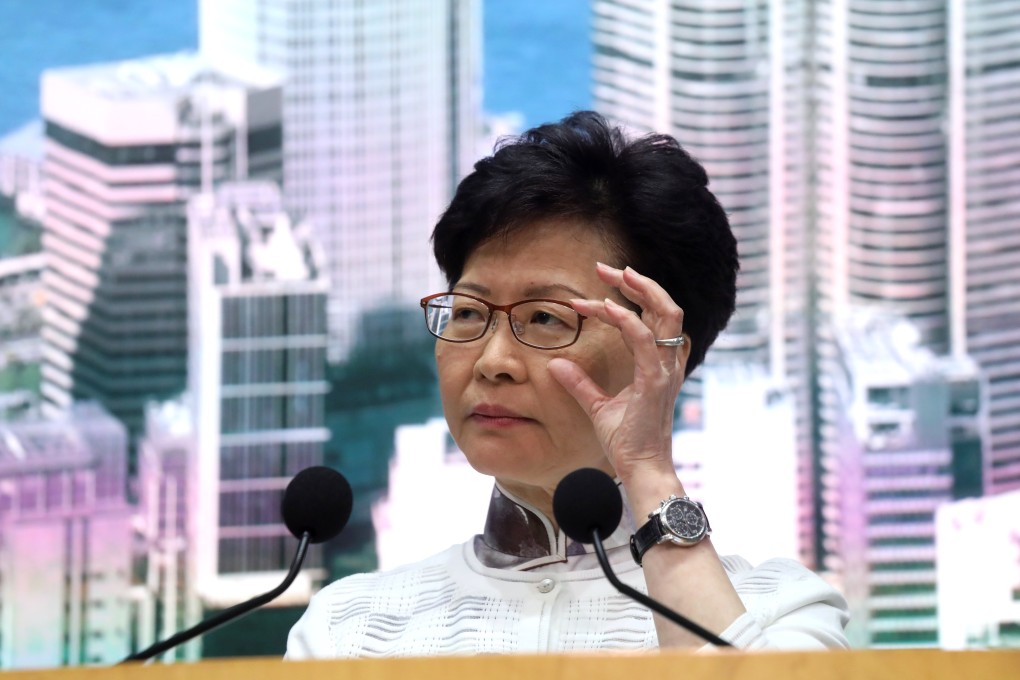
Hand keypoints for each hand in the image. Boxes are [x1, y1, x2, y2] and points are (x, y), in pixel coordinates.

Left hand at [547, 263, 689, 484]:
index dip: (624, 302)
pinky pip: (644, 340)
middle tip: (608, 269)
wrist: (639, 468)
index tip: (590, 297)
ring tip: (616, 275)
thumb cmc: (626, 440)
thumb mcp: (598, 406)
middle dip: (640, 283)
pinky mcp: (655, 381)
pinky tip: (605, 309)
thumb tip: (556, 366)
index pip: (648, 320)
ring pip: (666, 314)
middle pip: (665, 308)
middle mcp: (666, 362)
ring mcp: (664, 370)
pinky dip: (626, 319)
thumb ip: (580, 384)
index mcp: (658, 364)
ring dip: (640, 290)